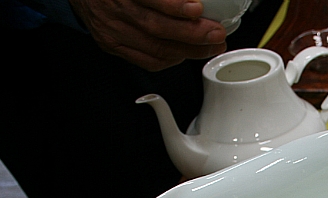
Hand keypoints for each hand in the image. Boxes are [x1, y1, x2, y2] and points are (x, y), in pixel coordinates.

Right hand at [70, 0, 227, 70]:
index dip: (175, 7)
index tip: (197, 9)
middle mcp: (115, 10)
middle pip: (157, 27)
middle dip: (192, 34)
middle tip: (216, 34)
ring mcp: (112, 31)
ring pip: (155, 47)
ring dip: (188, 50)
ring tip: (210, 46)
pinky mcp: (112, 46)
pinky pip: (147, 60)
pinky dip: (170, 59)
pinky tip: (185, 54)